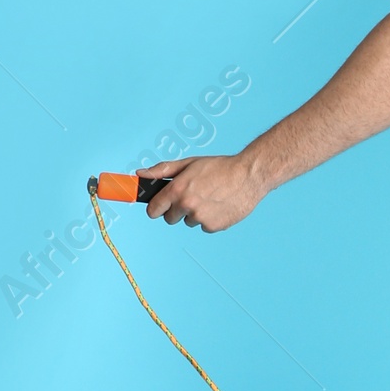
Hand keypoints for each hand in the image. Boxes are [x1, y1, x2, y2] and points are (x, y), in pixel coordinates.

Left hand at [141, 153, 263, 232]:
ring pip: (189, 222)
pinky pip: (205, 227)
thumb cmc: (220, 167)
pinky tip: (219, 206)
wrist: (249, 175)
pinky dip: (210, 219)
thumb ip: (162, 170)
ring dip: (196, 213)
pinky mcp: (214, 226)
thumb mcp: (189, 163)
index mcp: (177, 189)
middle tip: (191, 198)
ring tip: (210, 198)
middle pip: (169, 219)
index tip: (160, 206)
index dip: (156, 207)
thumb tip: (140, 174)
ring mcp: (200, 217)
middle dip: (176, 210)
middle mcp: (187, 205)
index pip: (153, 210)